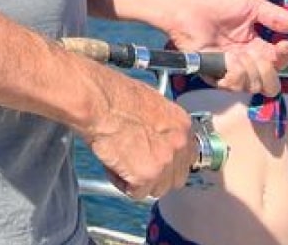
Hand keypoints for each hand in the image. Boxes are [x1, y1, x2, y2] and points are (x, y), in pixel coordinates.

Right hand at [79, 62, 193, 199]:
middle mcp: (179, 144)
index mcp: (181, 124)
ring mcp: (165, 162)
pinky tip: (113, 164)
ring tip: (120, 161)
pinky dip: (122, 183)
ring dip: (139, 181)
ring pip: (157, 188)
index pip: (188, 156)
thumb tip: (155, 136)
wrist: (99, 103)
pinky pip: (136, 192)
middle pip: (176, 178)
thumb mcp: (149, 103)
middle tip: (136, 164)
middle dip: (157, 176)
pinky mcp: (146, 176)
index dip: (169, 161)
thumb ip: (160, 125)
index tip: (156, 159)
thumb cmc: (114, 96)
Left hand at [163, 0, 287, 96]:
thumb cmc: (216, 4)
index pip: (280, 62)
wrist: (187, 8)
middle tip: (257, 56)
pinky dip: (234, 73)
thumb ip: (277, 17)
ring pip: (254, 86)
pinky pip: (233, 85)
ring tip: (236, 53)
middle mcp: (246, 61)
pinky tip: (227, 58)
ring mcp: (230, 69)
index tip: (282, 45)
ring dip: (249, 70)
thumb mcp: (252, 6)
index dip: (285, 57)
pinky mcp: (214, 75)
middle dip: (269, 71)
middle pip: (271, 83)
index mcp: (257, 45)